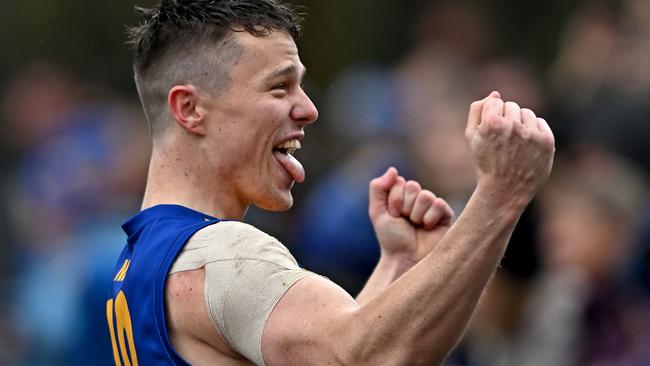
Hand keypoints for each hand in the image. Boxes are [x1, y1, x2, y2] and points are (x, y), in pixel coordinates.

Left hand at [368, 167, 454, 264]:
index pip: (400, 182)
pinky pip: (439, 204)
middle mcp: (419, 198)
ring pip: (426, 196)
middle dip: (405, 207)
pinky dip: (430, 218)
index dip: (394, 201)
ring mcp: (433, 206)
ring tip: (417, 226)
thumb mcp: (377, 211)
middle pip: (413, 186)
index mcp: (403, 195)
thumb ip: (378, 188)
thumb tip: (393, 170)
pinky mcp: (446, 215)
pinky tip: (428, 228)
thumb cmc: (391, 238)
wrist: (405, 259)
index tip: (393, 216)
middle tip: (405, 221)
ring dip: (416, 215)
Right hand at [466, 91, 554, 207]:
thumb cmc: (485, 163)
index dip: (491, 117)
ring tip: (514, 145)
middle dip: (507, 119)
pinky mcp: (546, 140)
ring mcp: (531, 133)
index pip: (495, 102)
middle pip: (511, 106)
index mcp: (491, 123)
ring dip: (521, 124)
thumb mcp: (471, 138)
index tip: (491, 132)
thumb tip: (495, 94)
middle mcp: (512, 126)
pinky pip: (540, 123)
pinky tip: (526, 147)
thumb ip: (477, 111)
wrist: (505, 190)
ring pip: (526, 113)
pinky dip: (534, 131)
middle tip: (503, 141)